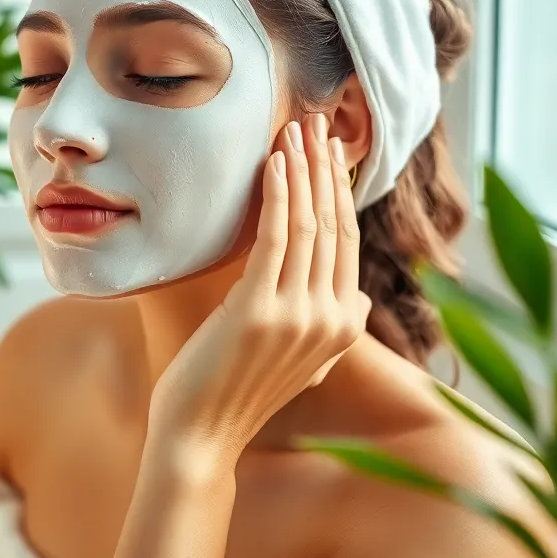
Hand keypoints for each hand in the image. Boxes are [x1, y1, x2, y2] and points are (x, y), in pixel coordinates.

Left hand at [147, 113, 371, 469]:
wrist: (200, 436)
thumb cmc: (238, 390)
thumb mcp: (302, 360)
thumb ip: (332, 327)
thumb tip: (356, 296)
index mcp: (345, 326)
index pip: (347, 241)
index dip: (339, 190)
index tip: (330, 150)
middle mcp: (332, 319)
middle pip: (334, 224)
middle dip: (325, 167)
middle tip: (316, 121)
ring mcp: (299, 316)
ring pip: (308, 224)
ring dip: (301, 170)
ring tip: (294, 130)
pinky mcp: (260, 310)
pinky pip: (274, 239)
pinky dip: (276, 196)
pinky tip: (272, 163)